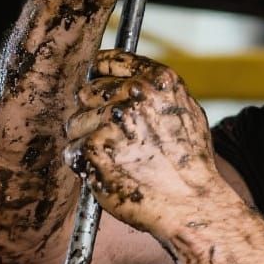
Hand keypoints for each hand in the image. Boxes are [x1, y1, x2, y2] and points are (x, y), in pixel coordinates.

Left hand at [63, 50, 220, 235]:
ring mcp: (110, 119)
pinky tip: (108, 173)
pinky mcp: (92, 147)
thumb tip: (131, 82)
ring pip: (76, 122)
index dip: (99, 70)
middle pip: (88, 92)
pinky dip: (84, 164)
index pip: (113, 60)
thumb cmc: (191, 164)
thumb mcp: (188, 113)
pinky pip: (72, 150)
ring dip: (87, 140)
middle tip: (112, 138)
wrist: (190, 203)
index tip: (93, 78)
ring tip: (115, 160)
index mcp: (158, 80)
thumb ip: (158, 93)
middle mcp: (133, 94)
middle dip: (93, 112)